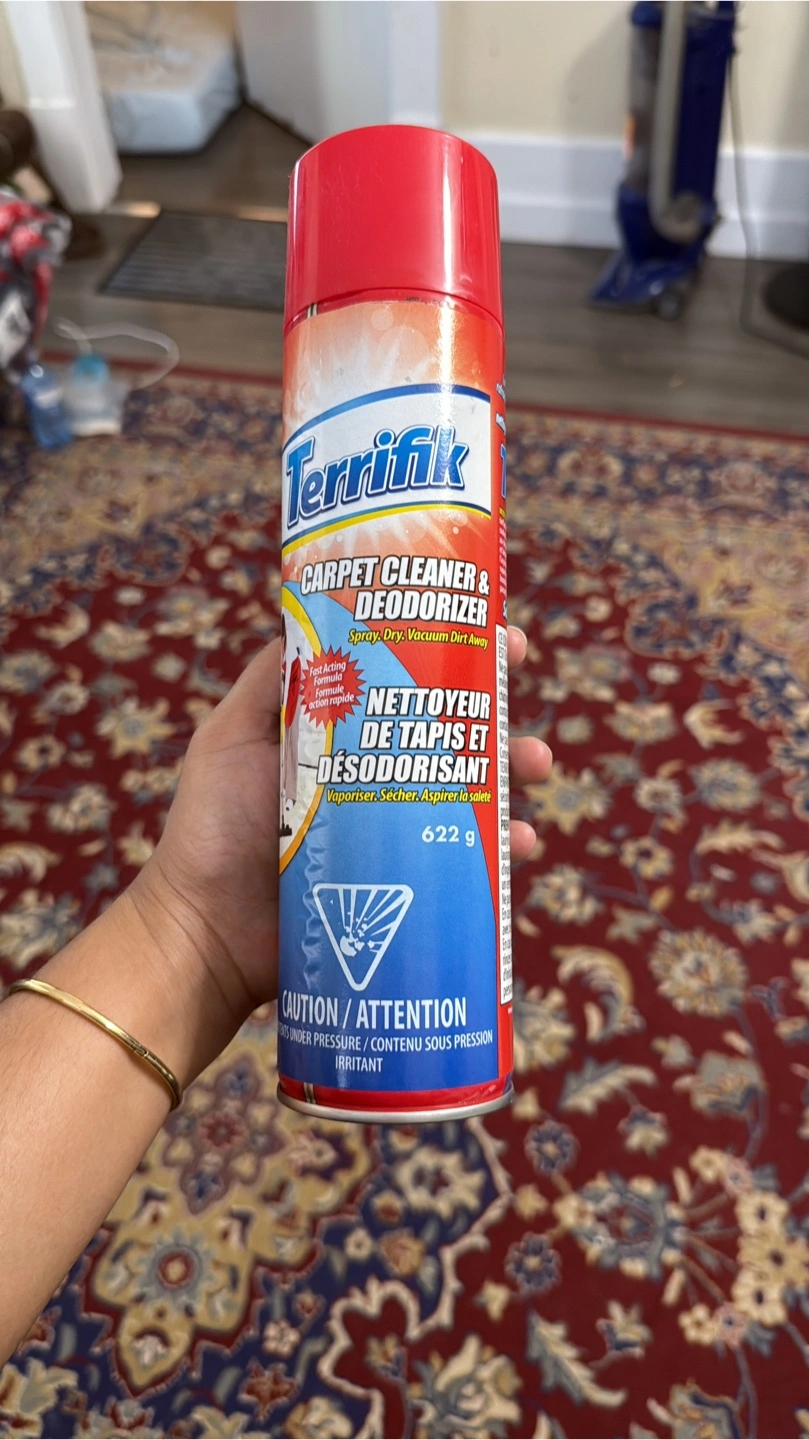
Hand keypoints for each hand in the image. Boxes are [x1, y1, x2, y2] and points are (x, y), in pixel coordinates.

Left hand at [132, 628, 550, 1029]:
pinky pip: (466, 862)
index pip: (403, 685)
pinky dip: (503, 849)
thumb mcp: (228, 738)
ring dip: (513, 773)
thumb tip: (306, 610)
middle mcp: (371, 781)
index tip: (492, 633)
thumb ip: (266, 681)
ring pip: (469, 794)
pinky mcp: (404, 886)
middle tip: (519, 681)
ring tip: (535, 763)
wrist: (206, 933)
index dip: (450, 655)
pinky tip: (519, 842)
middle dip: (496, 710)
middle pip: (448, 735)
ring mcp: (392, 835)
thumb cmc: (210, 831)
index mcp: (338, 738)